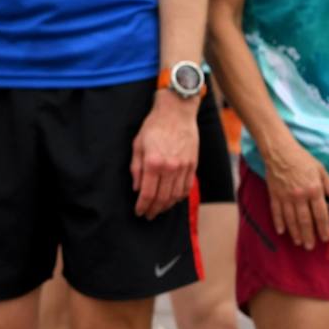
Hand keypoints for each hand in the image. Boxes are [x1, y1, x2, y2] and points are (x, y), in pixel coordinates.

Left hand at [130, 92, 198, 218]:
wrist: (176, 113)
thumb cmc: (154, 126)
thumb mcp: (137, 145)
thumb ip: (136, 168)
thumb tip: (136, 188)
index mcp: (153, 163)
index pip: (147, 193)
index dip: (142, 206)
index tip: (139, 212)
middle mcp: (170, 168)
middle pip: (162, 198)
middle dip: (154, 209)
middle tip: (148, 215)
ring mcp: (183, 167)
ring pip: (175, 196)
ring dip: (166, 206)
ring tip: (159, 210)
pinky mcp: (193, 165)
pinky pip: (187, 187)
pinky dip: (179, 197)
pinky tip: (173, 200)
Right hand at [261, 136, 328, 249]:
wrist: (279, 151)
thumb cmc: (302, 158)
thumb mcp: (320, 169)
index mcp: (314, 190)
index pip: (320, 214)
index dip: (323, 228)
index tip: (325, 238)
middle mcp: (300, 196)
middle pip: (305, 220)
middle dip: (309, 235)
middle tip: (310, 247)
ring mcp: (285, 196)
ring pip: (291, 218)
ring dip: (295, 232)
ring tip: (299, 242)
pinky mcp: (274, 194)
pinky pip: (276, 211)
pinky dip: (278, 222)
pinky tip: (281, 231)